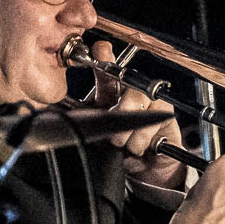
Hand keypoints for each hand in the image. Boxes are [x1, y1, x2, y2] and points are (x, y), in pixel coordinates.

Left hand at [86, 41, 187, 204]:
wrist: (144, 174)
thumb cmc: (118, 155)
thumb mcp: (94, 138)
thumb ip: (82, 123)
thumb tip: (60, 112)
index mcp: (108, 98)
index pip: (106, 73)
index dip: (104, 58)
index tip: (101, 49)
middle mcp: (129, 97)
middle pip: (128, 81)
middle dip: (121, 100)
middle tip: (114, 120)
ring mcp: (148, 104)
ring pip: (140, 99)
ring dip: (129, 128)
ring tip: (121, 145)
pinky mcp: (164, 115)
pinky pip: (155, 115)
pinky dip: (142, 136)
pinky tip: (137, 148)